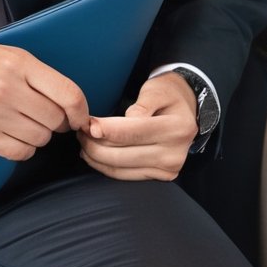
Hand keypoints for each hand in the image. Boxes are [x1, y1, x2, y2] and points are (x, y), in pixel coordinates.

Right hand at [0, 37, 88, 161]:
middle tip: (43, 119)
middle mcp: (9, 88)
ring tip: (23, 125)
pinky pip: (20, 152)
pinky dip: (22, 149)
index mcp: (20, 64)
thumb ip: (37, 75)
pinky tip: (13, 137)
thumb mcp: (7, 55)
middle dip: (55, 123)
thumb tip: (69, 104)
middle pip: (55, 120)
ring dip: (37, 136)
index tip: (79, 118)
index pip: (68, 94)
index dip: (80, 111)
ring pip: (39, 138)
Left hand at [78, 71, 197, 181]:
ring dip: (95, 157)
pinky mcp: (161, 176)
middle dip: (94, 144)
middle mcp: (174, 153)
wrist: (186, 112)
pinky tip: (93, 155)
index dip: (107, 130)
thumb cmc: (168, 96)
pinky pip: (125, 175)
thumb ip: (143, 103)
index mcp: (176, 128)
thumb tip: (129, 118)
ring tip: (83, 141)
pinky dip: (105, 167)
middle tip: (80, 130)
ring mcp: (169, 169)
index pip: (133, 132)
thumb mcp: (157, 90)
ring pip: (120, 168)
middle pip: (122, 154)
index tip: (87, 124)